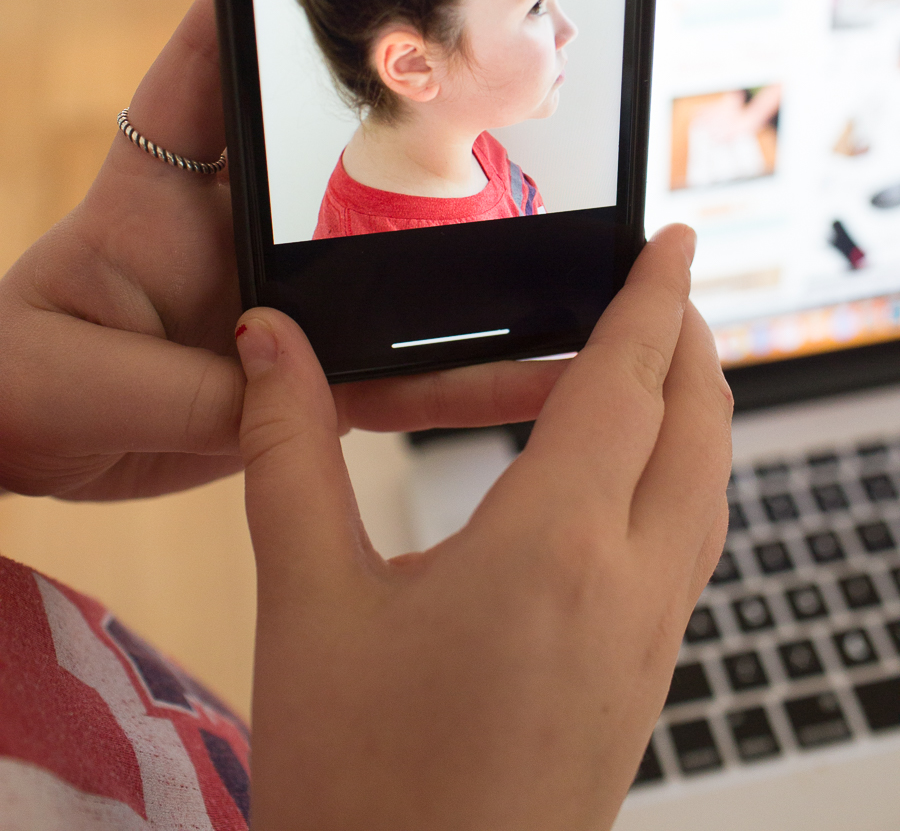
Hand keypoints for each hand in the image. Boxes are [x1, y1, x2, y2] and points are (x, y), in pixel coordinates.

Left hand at [0, 0, 565, 500]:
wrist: (22, 458)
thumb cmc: (17, 384)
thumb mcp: (77, 379)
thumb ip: (190, 389)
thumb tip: (295, 393)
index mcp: (150, 204)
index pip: (192, 89)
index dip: (233, 17)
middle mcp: (224, 242)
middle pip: (317, 162)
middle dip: (397, 125)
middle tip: (479, 84)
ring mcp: (271, 310)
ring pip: (377, 272)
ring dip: (451, 258)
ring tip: (535, 236)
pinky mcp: (298, 383)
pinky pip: (389, 381)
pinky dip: (453, 382)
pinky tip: (519, 378)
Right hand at [238, 224, 731, 830]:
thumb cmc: (363, 789)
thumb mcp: (308, 606)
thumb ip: (289, 457)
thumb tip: (269, 349)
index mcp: (556, 549)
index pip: (630, 382)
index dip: (654, 298)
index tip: (671, 239)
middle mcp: (630, 589)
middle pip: (700, 428)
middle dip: (688, 343)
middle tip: (653, 289)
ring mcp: (651, 644)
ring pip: (707, 490)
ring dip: (691, 411)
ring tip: (643, 369)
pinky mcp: (644, 685)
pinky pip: (690, 547)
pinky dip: (677, 478)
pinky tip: (622, 486)